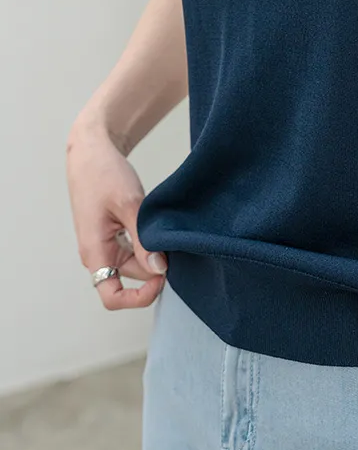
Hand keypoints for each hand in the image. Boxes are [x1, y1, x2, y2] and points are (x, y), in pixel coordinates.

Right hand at [66, 115, 166, 309]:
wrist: (91, 152)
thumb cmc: (103, 173)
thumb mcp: (129, 204)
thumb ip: (144, 240)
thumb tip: (159, 270)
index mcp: (94, 252)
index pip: (112, 296)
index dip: (139, 297)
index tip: (162, 277)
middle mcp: (97, 254)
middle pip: (131, 280)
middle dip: (155, 270)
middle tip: (175, 245)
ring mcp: (105, 246)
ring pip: (135, 265)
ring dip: (153, 256)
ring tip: (166, 232)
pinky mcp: (112, 237)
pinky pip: (133, 252)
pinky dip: (148, 246)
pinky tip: (158, 229)